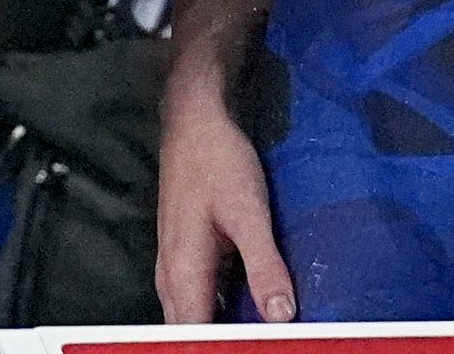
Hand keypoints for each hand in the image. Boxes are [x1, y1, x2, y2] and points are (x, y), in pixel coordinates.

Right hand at [154, 84, 295, 324]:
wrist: (194, 123)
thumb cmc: (218, 162)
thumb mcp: (249, 212)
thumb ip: (264, 266)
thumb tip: (282, 316)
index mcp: (184, 270)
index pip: (194, 335)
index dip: (221, 348)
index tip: (256, 348)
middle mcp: (171, 275)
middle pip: (186, 333)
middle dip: (216, 345)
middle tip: (261, 343)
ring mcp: (173, 266)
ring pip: (187, 319)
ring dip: (214, 333)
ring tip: (252, 337)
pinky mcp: (183, 257)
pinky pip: (193, 302)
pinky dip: (214, 316)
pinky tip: (242, 317)